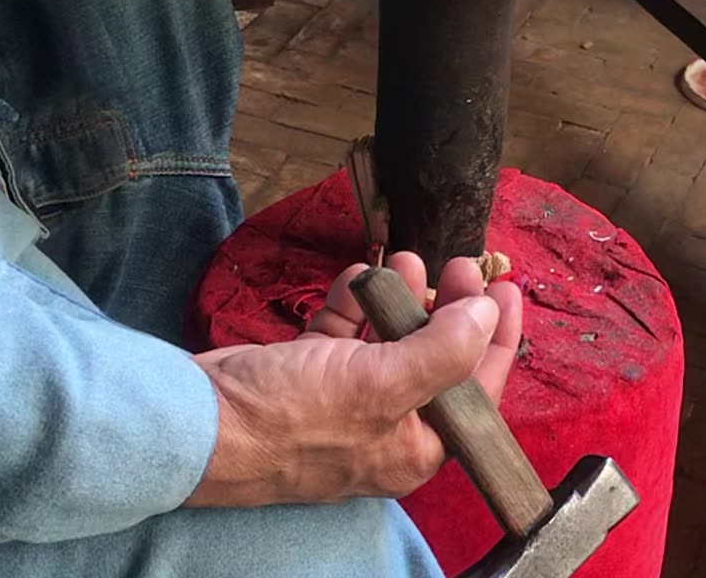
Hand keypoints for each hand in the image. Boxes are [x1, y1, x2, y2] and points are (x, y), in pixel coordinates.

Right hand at [184, 252, 521, 507]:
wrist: (199, 423)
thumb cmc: (290, 418)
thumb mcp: (381, 384)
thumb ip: (445, 350)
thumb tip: (486, 313)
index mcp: (415, 446)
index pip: (477, 389)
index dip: (497, 336)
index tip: (506, 286)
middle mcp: (386, 426)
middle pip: (436, 357)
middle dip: (447, 307)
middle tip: (456, 263)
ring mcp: (344, 398)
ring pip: (389, 339)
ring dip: (400, 297)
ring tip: (405, 259)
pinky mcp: (308, 374)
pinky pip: (345, 332)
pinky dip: (353, 302)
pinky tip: (357, 276)